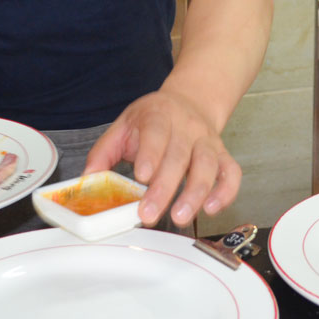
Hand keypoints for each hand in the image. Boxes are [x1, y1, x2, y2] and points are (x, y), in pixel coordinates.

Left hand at [85, 89, 241, 227]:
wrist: (190, 102)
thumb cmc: (153, 119)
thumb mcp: (124, 125)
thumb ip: (104, 152)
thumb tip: (87, 180)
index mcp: (159, 115)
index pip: (156, 132)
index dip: (151, 153)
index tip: (142, 176)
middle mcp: (187, 127)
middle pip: (179, 156)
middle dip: (165, 187)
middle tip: (149, 213)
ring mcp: (208, 141)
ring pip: (208, 166)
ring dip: (195, 193)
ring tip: (180, 217)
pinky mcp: (223, 155)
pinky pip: (231, 173)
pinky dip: (225, 192)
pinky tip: (211, 209)